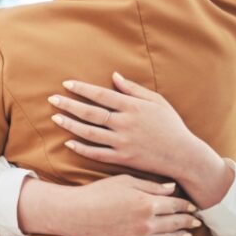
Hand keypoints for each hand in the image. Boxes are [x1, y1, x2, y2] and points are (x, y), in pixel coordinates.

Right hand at [18, 175, 199, 235]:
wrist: (75, 213)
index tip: (194, 207)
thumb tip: (173, 188)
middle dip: (188, 221)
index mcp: (146, 204)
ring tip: (187, 234)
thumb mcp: (125, 181)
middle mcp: (146, 224)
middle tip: (197, 221)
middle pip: (175, 223)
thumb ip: (151, 186)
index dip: (187, 206)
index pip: (175, 205)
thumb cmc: (98, 192)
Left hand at [50, 72, 232, 207]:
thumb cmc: (171, 126)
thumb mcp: (157, 102)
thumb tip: (114, 76)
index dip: (82, 89)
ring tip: (55, 118)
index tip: (66, 84)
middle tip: (52, 99)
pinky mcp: (123, 159)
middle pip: (91, 113)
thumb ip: (133, 89)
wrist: (183, 156)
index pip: (101, 95)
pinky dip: (81, 149)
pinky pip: (97, 153)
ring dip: (70, 125)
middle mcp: (125, 124)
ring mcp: (123, 142)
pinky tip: (68, 143)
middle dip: (69, 105)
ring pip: (90, 133)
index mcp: (133, 107)